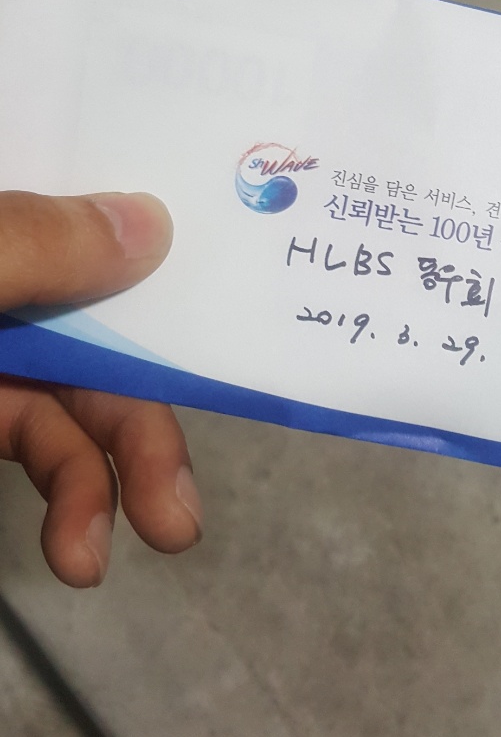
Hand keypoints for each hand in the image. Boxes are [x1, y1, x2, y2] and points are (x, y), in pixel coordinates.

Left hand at [0, 191, 201, 586]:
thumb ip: (31, 245)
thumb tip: (152, 222)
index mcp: (2, 208)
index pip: (84, 187)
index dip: (160, 218)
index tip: (241, 265)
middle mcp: (7, 271)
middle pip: (102, 313)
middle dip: (150, 401)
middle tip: (202, 466)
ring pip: (75, 392)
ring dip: (111, 471)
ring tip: (161, 535)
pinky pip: (35, 438)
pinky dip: (69, 493)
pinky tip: (80, 549)